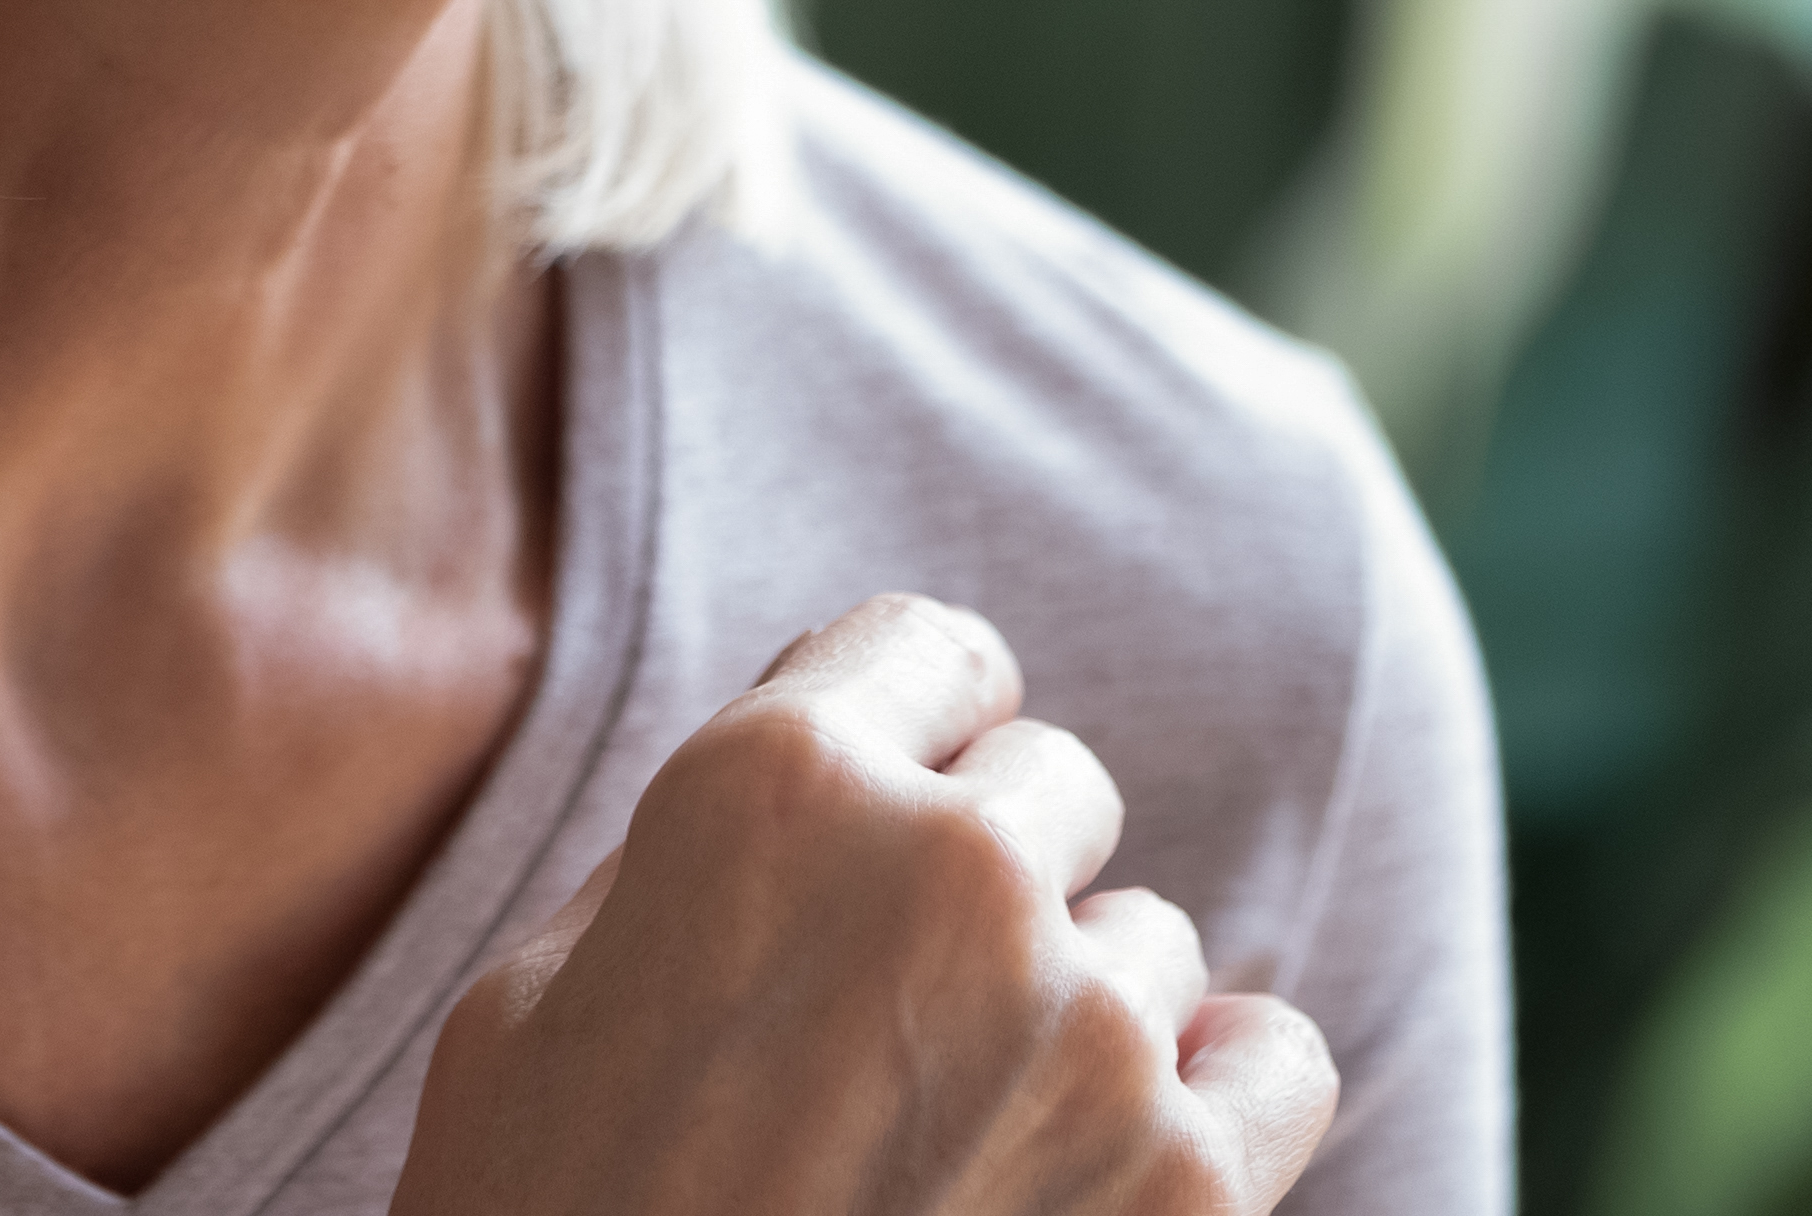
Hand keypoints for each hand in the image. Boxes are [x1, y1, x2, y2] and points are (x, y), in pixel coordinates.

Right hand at [394, 593, 1336, 1213]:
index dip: (909, 741)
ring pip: (1148, 941)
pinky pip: (1278, 1062)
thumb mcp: (533, 1005)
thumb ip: (688, 854)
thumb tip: (818, 760)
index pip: (934, 649)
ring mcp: (1087, 1027)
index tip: (891, 827)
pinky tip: (1108, 1175)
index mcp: (774, 787)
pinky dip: (1213, 1109)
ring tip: (959, 1143)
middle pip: (1052, 790)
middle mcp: (952, 867)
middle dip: (987, 886)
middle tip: (897, 1029)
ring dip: (1076, 1017)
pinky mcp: (1186, 1186)